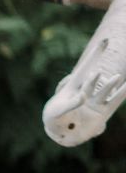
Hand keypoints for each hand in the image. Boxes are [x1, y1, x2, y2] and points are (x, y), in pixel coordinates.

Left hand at [44, 29, 124, 145]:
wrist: (58, 132)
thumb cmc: (53, 118)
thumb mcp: (57, 111)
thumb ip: (70, 104)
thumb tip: (84, 97)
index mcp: (73, 87)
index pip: (85, 68)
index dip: (94, 55)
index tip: (105, 40)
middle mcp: (86, 93)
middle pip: (94, 80)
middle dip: (98, 76)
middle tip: (97, 73)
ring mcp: (95, 103)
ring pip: (106, 91)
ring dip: (111, 85)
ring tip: (116, 78)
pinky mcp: (101, 114)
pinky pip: (114, 102)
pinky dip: (122, 94)